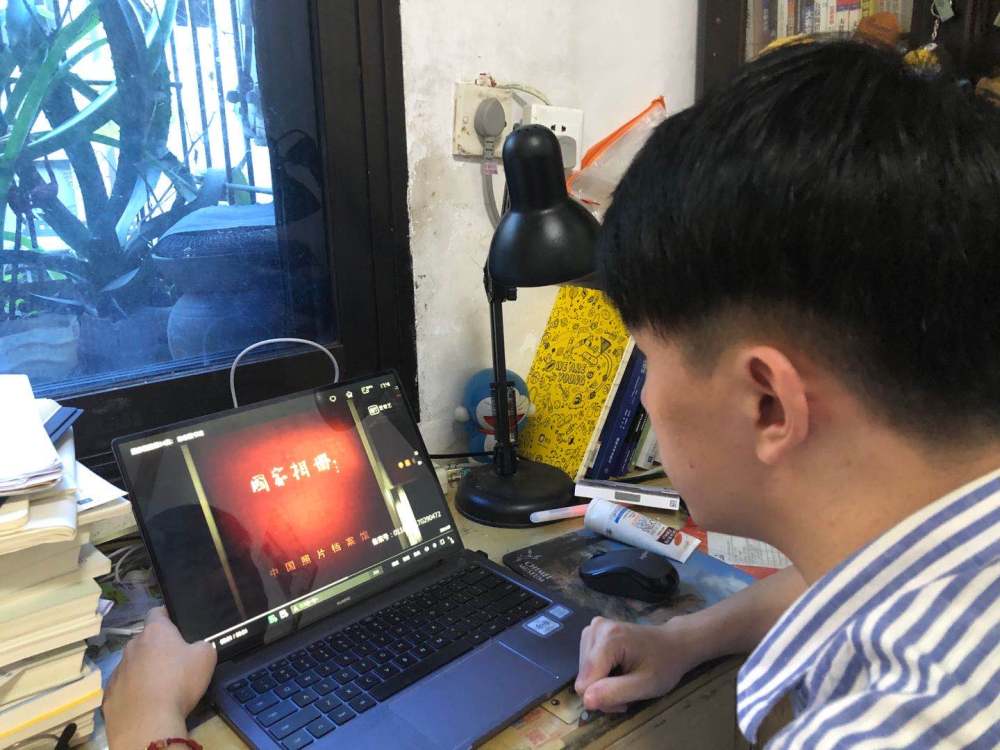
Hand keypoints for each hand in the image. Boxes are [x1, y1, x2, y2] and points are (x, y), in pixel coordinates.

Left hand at [103, 607, 216, 749]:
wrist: (148, 722)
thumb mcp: (206, 658)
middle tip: (174, 664)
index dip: (167, 616)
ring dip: (144, 670)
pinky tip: (146, 703)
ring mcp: (118, 670)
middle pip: (145, 641)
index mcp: (156, 632)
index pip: (157, 612)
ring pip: (133, 664)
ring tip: (160, 688)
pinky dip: (134, 691)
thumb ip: (202, 645)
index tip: (177, 626)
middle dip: (157, 648)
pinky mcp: (110, 693)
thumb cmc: (179, 682)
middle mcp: (133, 646)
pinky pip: (124, 686)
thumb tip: (196, 648)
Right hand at [575, 616, 700, 712]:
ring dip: (602, 684)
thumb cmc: (664, 665)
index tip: (626, 698)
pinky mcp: (592, 633)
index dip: (603, 698)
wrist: (673, 644)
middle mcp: (594, 629)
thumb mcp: (645, 685)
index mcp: (608, 639)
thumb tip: (586, 701)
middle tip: (628, 690)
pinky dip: (601, 674)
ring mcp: (592, 629)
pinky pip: (586, 665)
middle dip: (603, 691)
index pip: (584, 683)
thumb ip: (614, 693)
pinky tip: (617, 670)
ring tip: (625, 680)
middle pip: (583, 678)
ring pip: (583, 673)